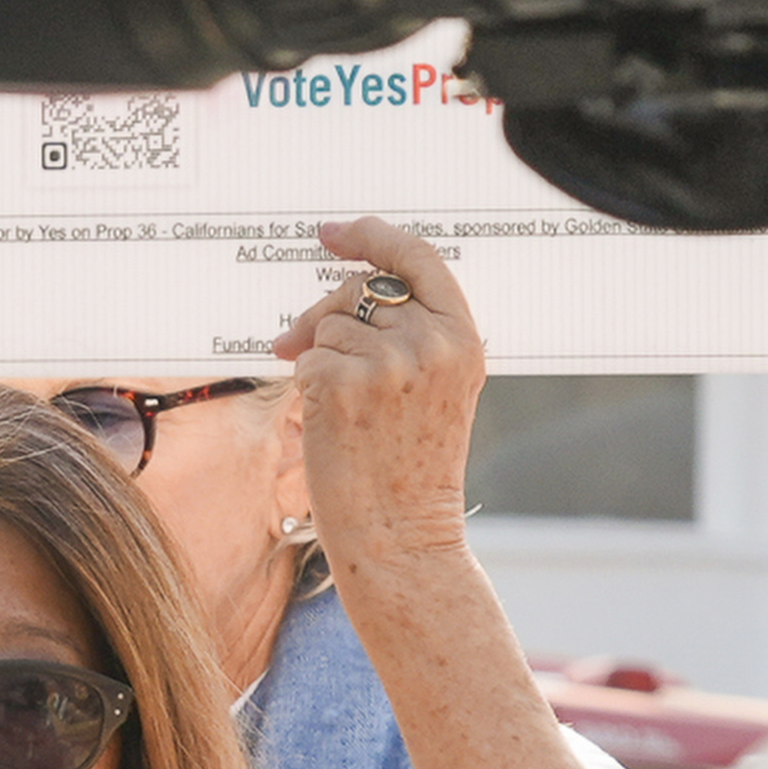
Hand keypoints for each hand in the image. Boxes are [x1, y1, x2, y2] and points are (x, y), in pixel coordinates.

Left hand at [273, 214, 489, 594]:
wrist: (401, 534)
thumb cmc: (411, 467)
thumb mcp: (438, 388)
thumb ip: (413, 333)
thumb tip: (342, 290)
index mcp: (464, 338)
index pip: (419, 258)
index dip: (373, 235)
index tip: (335, 234)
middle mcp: (430, 342)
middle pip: (360, 289)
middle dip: (326, 312)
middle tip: (304, 344)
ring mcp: (387, 362)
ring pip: (328, 324)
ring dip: (319, 357)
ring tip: (343, 409)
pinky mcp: (341, 383)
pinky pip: (305, 356)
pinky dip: (304, 384)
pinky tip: (328, 422)